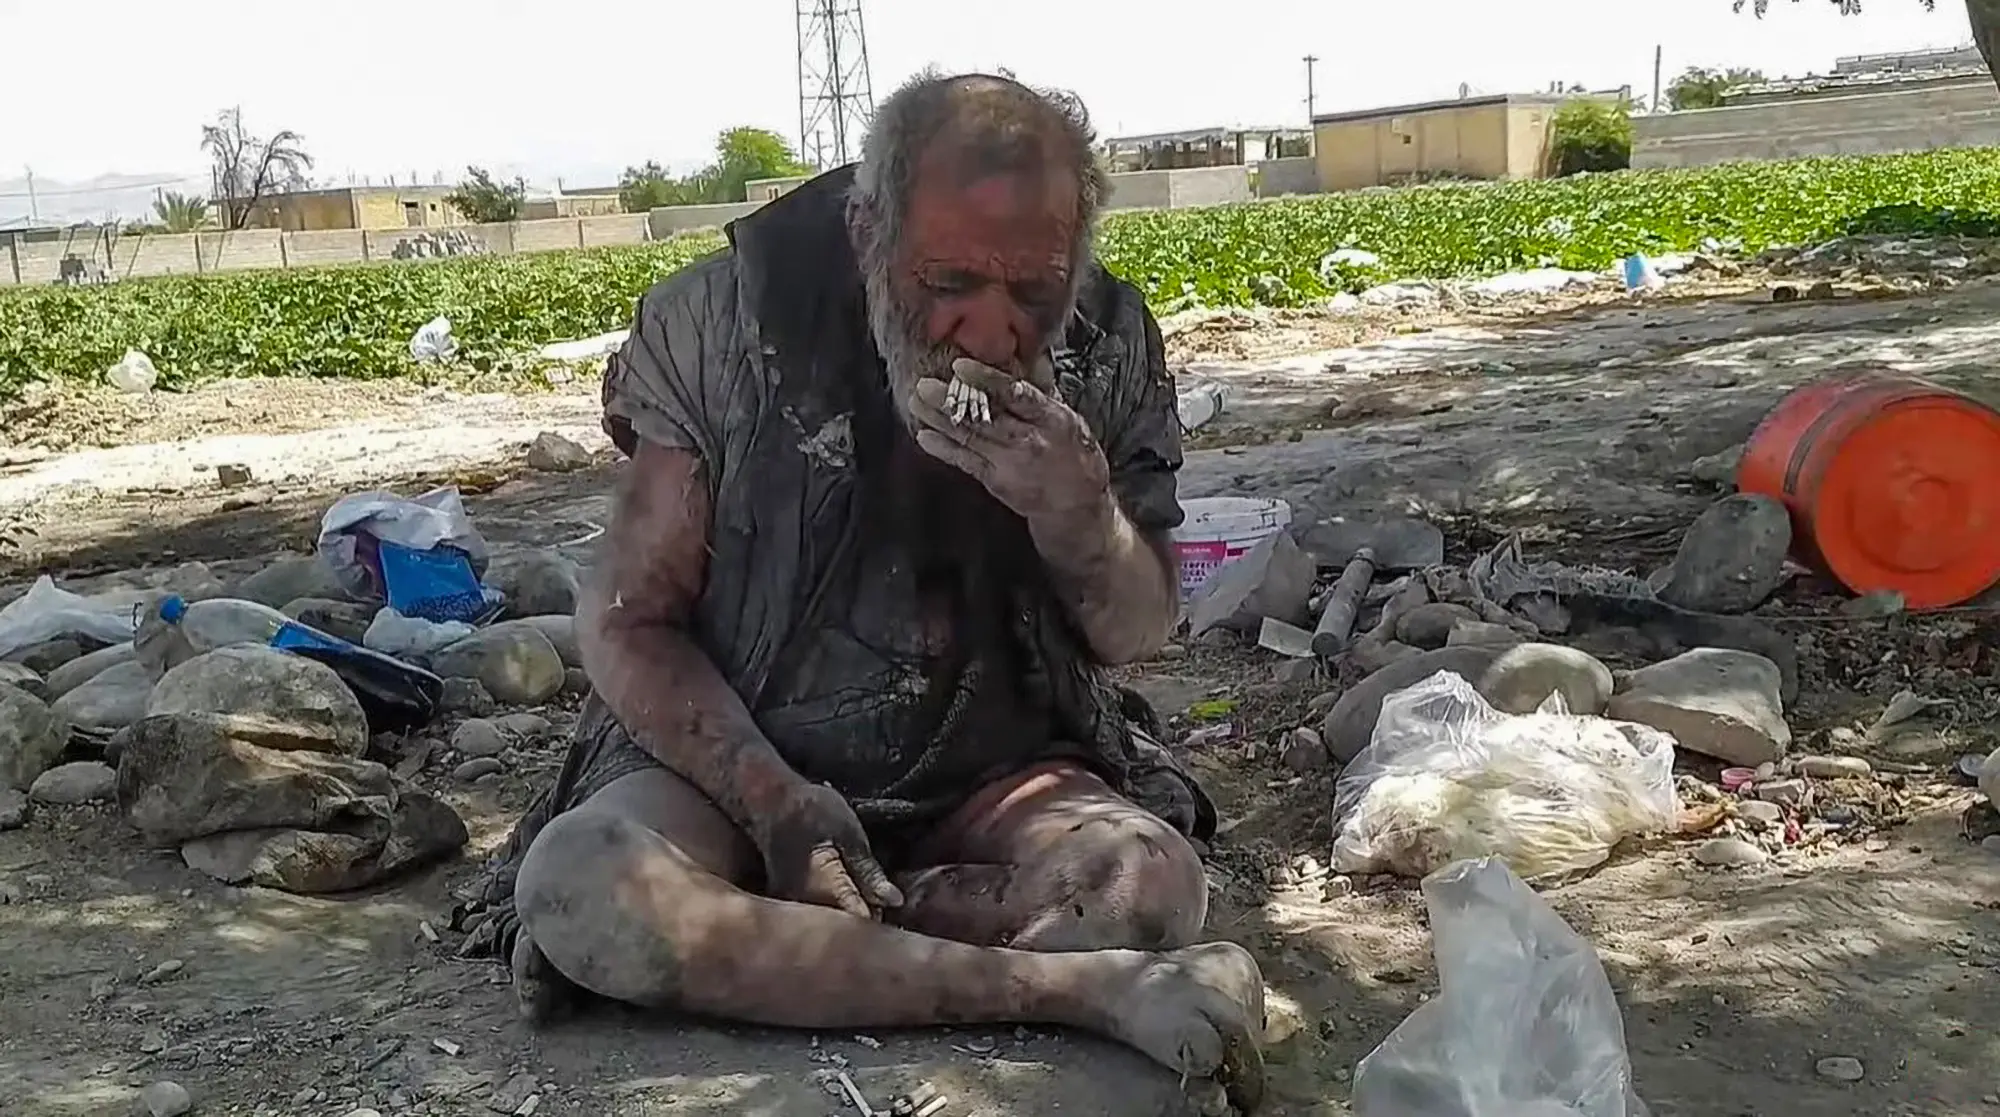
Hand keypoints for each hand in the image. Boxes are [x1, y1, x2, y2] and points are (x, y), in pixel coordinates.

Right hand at [753, 781, 903, 918]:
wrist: (768, 801)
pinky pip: (814, 917)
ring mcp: (789, 908)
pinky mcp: (784, 906)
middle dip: (865, 918)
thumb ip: (869, 872)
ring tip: (859, 891)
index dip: (880, 916)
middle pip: (842, 929)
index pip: (859, 921)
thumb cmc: (812, 810)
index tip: (890, 904)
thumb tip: (895, 901)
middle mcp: (801, 905)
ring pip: (828, 924)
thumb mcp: (849, 833)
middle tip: (877, 895)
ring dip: (847, 915)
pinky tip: (840, 891)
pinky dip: (831, 910)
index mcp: (822, 888)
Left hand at [909, 357, 1113, 532]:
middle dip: (951, 400)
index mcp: (1051, 418)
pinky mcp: (996, 481)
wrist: (1076, 506)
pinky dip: (944, 449)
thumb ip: (1043, 388)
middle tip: (924, 384)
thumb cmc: (1075, 455)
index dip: (987, 379)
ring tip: (916, 403)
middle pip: (985, 416)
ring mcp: (1010, 463)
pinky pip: (965, 462)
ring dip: (939, 420)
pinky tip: (925, 436)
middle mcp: (1029, 440)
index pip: (1016, 394)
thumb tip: (1030, 353)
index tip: (960, 366)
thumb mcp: (1067, 417)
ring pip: (970, 437)